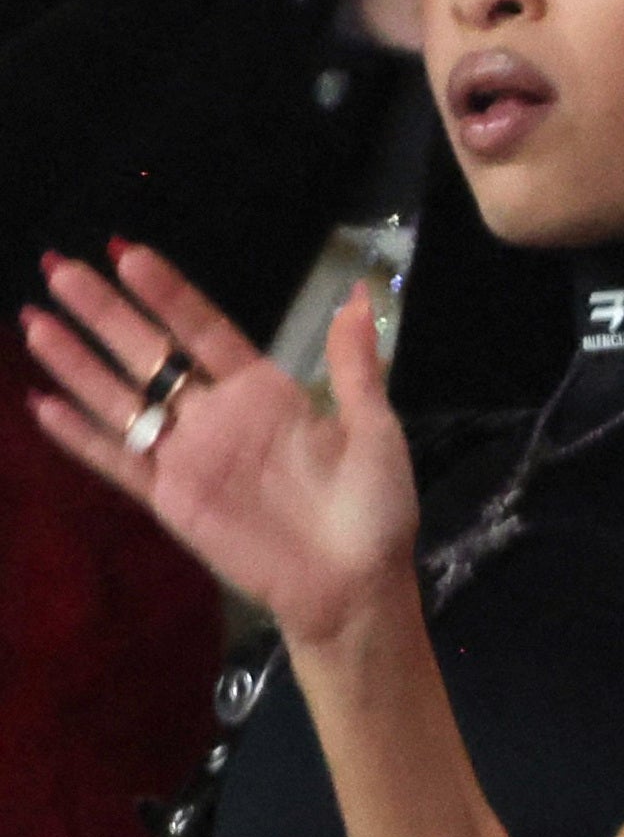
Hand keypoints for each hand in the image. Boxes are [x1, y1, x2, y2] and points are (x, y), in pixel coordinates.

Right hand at [26, 246, 415, 647]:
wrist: (354, 584)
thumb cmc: (375, 506)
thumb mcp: (375, 428)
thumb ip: (355, 365)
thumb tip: (360, 294)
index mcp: (267, 391)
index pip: (204, 329)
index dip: (166, 293)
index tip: (126, 253)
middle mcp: (218, 416)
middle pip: (150, 354)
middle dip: (104, 312)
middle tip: (58, 268)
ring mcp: (189, 456)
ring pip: (121, 399)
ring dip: (76, 362)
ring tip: (34, 321)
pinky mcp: (170, 500)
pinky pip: (117, 462)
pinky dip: (80, 436)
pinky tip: (41, 405)